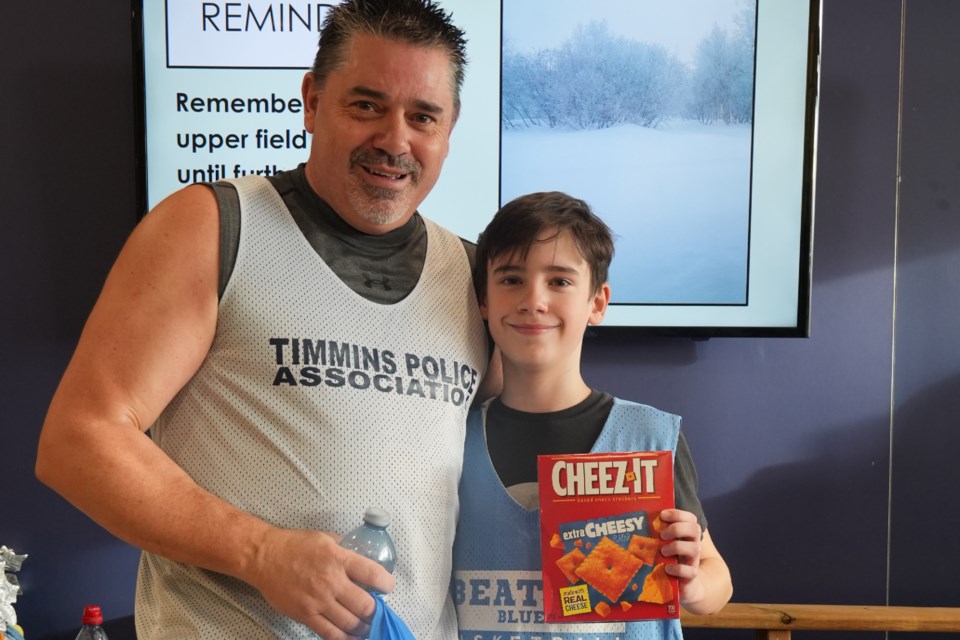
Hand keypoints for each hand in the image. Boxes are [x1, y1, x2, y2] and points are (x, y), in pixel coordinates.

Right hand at [245, 527, 395, 639]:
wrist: (264, 557)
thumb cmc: (294, 544)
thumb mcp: (325, 538)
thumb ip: (345, 548)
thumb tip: (362, 556)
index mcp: (338, 558)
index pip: (372, 574)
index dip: (387, 584)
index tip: (388, 587)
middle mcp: (331, 581)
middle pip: (365, 605)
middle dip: (375, 611)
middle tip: (376, 610)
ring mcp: (318, 601)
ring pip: (350, 623)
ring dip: (363, 627)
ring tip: (366, 625)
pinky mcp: (305, 615)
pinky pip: (329, 633)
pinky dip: (344, 638)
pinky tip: (350, 637)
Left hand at [656, 508, 705, 606]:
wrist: (684, 586)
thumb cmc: (670, 560)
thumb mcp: (665, 545)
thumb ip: (657, 533)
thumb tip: (635, 521)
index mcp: (687, 535)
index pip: (690, 518)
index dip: (678, 514)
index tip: (662, 515)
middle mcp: (693, 545)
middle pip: (695, 529)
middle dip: (677, 528)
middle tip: (662, 534)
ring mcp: (694, 561)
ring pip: (695, 548)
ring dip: (677, 546)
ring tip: (663, 551)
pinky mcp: (691, 576)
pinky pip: (690, 571)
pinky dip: (677, 568)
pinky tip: (666, 569)